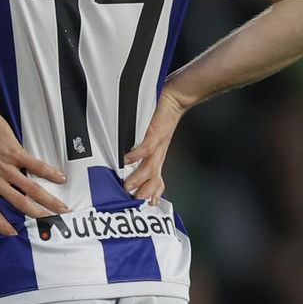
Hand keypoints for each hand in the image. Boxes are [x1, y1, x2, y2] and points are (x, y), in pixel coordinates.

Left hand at [0, 109, 67, 239]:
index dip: (1, 225)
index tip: (13, 233)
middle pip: (19, 204)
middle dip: (37, 215)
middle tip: (51, 223)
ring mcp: (6, 168)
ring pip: (31, 189)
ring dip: (48, 200)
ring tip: (62, 208)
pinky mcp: (16, 154)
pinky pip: (35, 166)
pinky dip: (49, 173)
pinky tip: (61, 179)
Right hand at [122, 83, 187, 204]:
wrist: (176, 98)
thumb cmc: (160, 117)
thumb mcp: (153, 137)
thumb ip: (142, 150)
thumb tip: (127, 160)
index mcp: (157, 156)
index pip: (156, 179)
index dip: (153, 192)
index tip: (149, 204)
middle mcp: (158, 153)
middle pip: (152, 176)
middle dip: (145, 190)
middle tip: (135, 201)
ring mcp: (157, 144)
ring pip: (149, 165)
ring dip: (139, 177)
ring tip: (128, 185)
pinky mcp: (154, 132)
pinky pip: (145, 146)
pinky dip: (136, 154)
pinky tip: (126, 160)